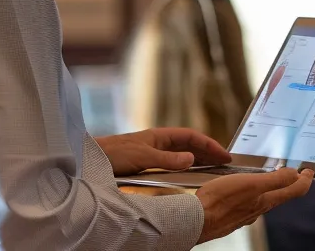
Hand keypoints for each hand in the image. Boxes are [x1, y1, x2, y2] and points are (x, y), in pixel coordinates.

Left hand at [97, 128, 233, 176]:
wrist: (90, 161)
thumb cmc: (112, 154)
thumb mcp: (142, 156)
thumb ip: (167, 159)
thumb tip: (192, 158)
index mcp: (159, 136)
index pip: (191, 137)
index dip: (209, 144)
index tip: (224, 155)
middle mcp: (157, 144)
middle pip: (189, 146)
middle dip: (208, 153)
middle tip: (224, 164)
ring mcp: (152, 155)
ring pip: (181, 156)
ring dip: (198, 162)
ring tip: (213, 171)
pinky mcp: (145, 166)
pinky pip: (171, 167)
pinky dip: (183, 170)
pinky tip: (188, 178)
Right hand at [196, 168, 312, 242]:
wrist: (196, 220)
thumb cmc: (221, 201)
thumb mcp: (251, 183)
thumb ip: (275, 180)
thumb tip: (294, 174)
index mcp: (267, 200)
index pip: (295, 190)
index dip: (305, 180)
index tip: (310, 171)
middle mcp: (258, 208)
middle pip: (281, 195)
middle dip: (290, 183)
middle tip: (295, 172)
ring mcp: (245, 213)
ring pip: (263, 199)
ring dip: (271, 187)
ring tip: (270, 176)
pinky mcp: (232, 214)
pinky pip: (247, 202)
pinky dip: (252, 193)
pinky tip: (243, 189)